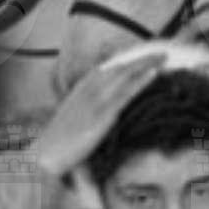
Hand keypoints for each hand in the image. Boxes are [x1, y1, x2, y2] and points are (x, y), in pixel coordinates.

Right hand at [31, 52, 168, 185]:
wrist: (45, 155)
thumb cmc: (59, 143)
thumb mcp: (75, 119)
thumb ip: (90, 111)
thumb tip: (108, 109)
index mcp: (82, 88)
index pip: (109, 68)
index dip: (128, 60)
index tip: (144, 55)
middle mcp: (89, 89)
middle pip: (120, 67)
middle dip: (141, 58)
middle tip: (161, 53)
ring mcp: (96, 100)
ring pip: (126, 75)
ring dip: (146, 64)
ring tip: (164, 57)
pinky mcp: (102, 115)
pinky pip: (126, 93)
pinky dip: (141, 81)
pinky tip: (154, 73)